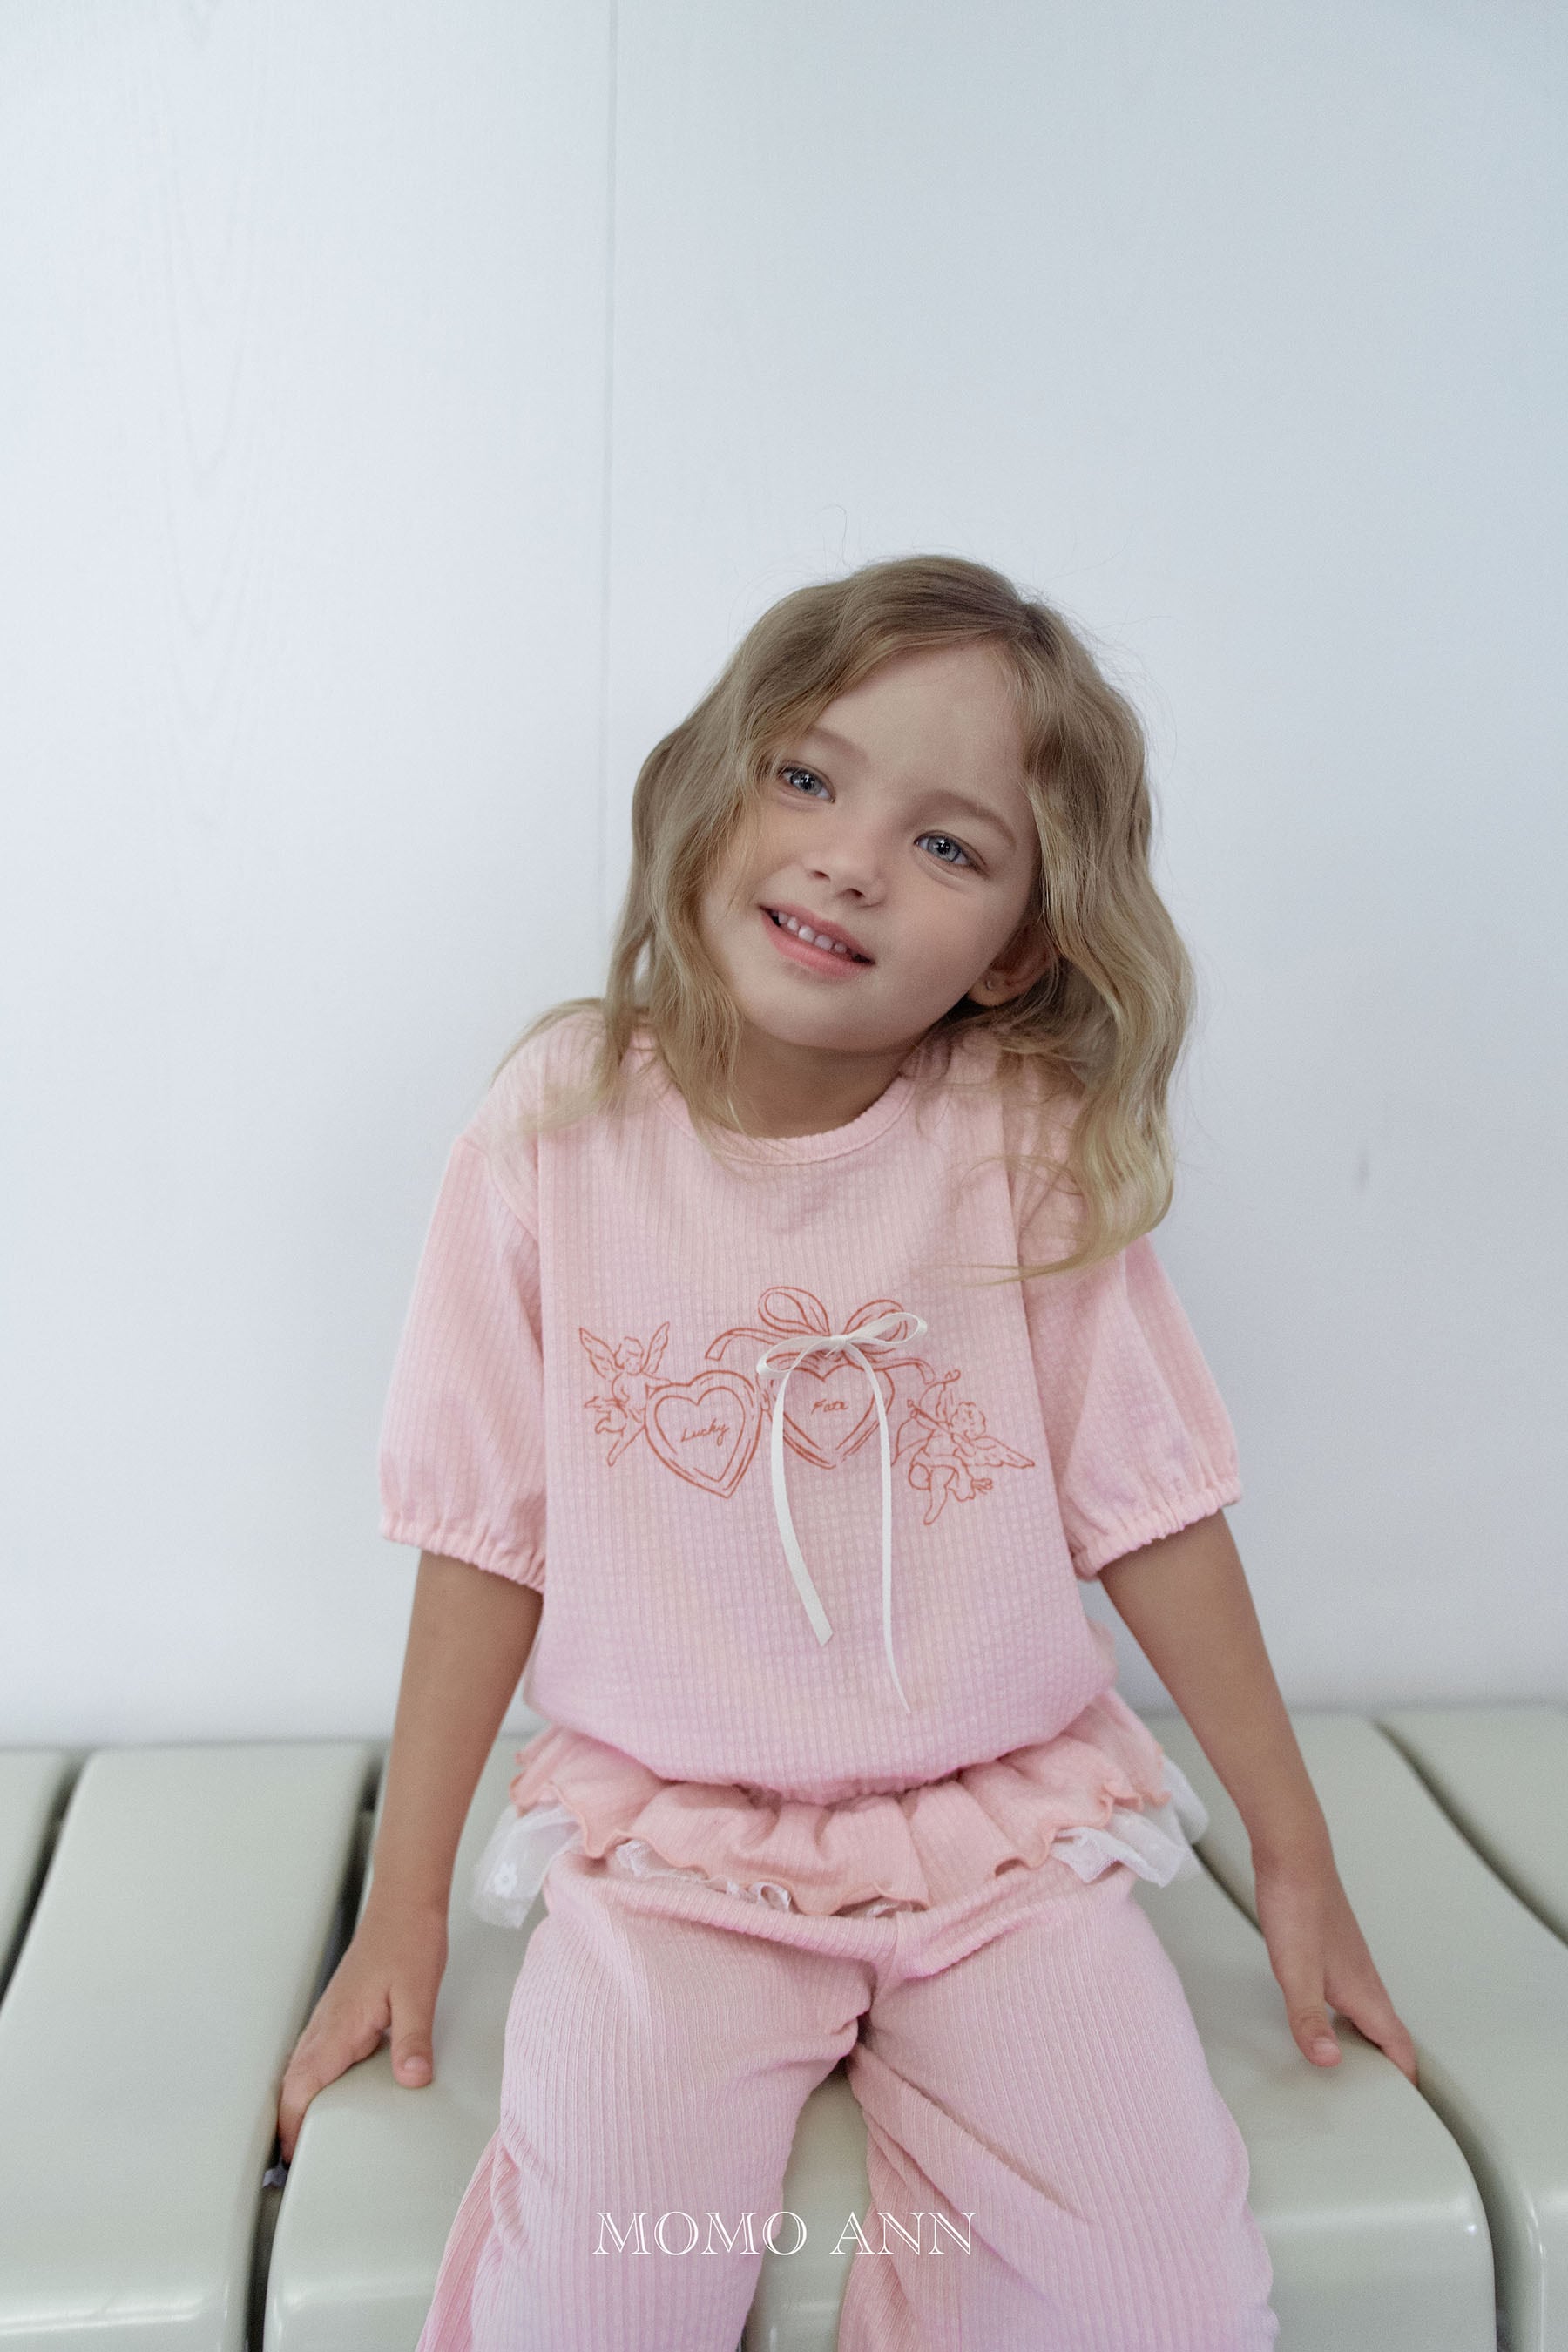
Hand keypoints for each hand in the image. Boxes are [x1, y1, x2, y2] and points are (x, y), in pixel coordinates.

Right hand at [275, 1899, 448, 2164]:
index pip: (300, 2086)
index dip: (290, 2125)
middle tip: (293, 2157)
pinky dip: (313, 2076)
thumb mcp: (417, 1993)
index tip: (290, 2156)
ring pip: (302, 2065)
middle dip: (287, 2120)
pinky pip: (318, 2050)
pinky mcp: (343, 2006)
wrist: (405, 1902)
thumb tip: (411, 2080)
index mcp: (338, 2024)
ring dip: (298, 2098)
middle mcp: (328, 2021)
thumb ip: (412, 2039)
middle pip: (293, 2080)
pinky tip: (333, 2086)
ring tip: (306, 2132)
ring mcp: (332, 2013)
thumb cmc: (408, 1940)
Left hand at [1252, 1852, 1417, 2083]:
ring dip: (1368, 2041)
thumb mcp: (1296, 1972)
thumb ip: (1309, 2019)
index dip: (1405, 2076)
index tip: (1411, 2106)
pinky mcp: (1330, 1948)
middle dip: (1389, 2067)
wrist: (1292, 1856)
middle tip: (1381, 2100)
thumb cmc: (1298, 1906)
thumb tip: (1328, 2062)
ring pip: (1369, 2012)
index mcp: (1363, 1991)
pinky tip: (1324, 2014)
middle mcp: (1363, 1978)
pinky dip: (1346, 2016)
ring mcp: (1348, 1961)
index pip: (1397, 2043)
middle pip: (1387, 2032)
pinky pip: (1348, 1993)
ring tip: (1354, 2067)